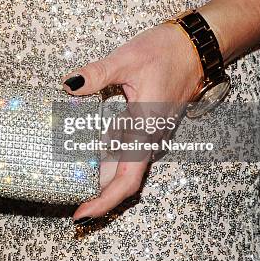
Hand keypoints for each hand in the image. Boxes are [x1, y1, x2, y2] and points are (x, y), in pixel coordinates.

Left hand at [61, 22, 203, 223]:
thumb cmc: (167, 52)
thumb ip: (97, 74)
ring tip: (68, 183)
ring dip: (99, 178)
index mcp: (145, 131)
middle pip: (121, 179)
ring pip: (122, 166)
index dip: (104, 201)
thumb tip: (69, 85)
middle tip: (64, 199)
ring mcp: (147, 134)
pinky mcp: (143, 125)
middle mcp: (148, 139)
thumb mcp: (127, 59)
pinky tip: (83, 155)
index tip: (82, 214)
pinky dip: (103, 158)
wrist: (195, 46)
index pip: (126, 180)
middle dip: (95, 194)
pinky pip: (123, 150)